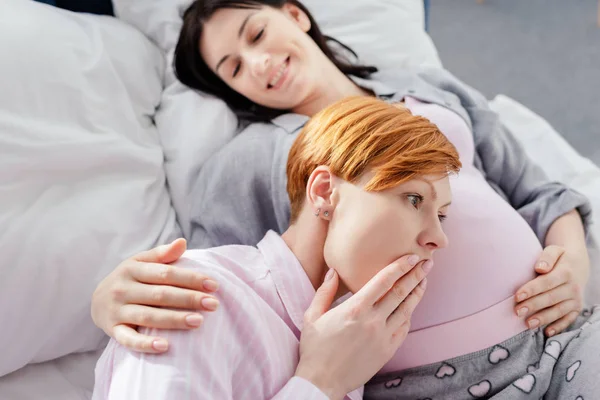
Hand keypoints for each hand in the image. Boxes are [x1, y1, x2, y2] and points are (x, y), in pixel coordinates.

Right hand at [91, 239, 219, 352]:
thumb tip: (183, 242)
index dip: (191, 279)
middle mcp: (123, 289)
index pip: (166, 273)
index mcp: (132, 269)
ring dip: (174, 319)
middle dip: (189, 299)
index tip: (214, 285)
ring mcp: (117, 310)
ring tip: (199, 321)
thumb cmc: (128, 279)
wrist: (95, 301)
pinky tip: (165, 346)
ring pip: (148, 316)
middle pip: (160, 295)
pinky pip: (128, 339)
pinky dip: (145, 344)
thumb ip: (162, 254)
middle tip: (214, 304)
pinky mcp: (112, 330)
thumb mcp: (140, 262)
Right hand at [295, 255, 430, 399]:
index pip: (383, 281)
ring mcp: (383, 337)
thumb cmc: (315, 349)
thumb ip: (325, 292)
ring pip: (406, 310)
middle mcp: (372, 321)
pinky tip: (410, 308)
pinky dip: (408, 315)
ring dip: (417, 293)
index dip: (400, 267)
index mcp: (355, 309)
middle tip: (427, 263)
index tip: (411, 257)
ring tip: (424, 281)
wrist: (322, 381)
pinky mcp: (387, 351)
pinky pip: (403, 329)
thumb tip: (333, 271)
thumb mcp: (312, 316)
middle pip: (400, 292)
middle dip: (416, 275)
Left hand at [514, 245, 589, 336]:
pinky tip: (546, 332)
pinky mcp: (577, 308)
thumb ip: (547, 257)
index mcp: (566, 272)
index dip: (532, 289)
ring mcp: (576, 299)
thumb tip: (539, 268)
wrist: (579, 264)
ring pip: (559, 311)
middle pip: (551, 298)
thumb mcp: (555, 250)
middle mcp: (573, 287)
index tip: (517, 296)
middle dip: (534, 305)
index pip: (547, 282)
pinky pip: (568, 320)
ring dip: (543, 318)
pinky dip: (559, 327)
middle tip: (517, 311)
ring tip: (528, 324)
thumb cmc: (560, 258)